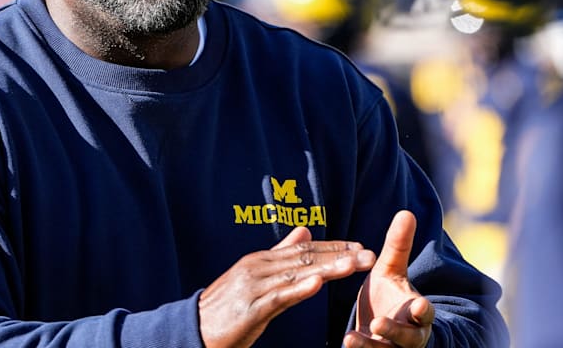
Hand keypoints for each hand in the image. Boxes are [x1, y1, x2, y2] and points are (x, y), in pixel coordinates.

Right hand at [198, 226, 375, 347]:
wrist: (192, 330)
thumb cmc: (227, 308)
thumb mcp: (255, 278)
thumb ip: (281, 256)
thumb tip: (305, 231)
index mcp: (261, 260)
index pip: (304, 250)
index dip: (334, 247)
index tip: (361, 246)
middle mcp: (257, 268)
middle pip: (305, 259)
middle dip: (340, 256)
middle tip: (369, 255)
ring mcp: (253, 287)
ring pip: (297, 275)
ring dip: (328, 269)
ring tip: (353, 265)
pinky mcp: (249, 309)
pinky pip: (278, 298)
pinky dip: (299, 289)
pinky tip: (318, 285)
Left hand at [345, 210, 434, 347]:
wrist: (380, 329)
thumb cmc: (389, 296)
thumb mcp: (391, 271)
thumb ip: (398, 246)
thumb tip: (406, 212)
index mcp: (415, 312)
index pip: (424, 313)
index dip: (422, 310)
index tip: (418, 305)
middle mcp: (409, 335)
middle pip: (408, 338)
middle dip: (394, 332)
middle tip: (378, 323)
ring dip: (368, 347)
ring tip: (350, 338)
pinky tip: (344, 344)